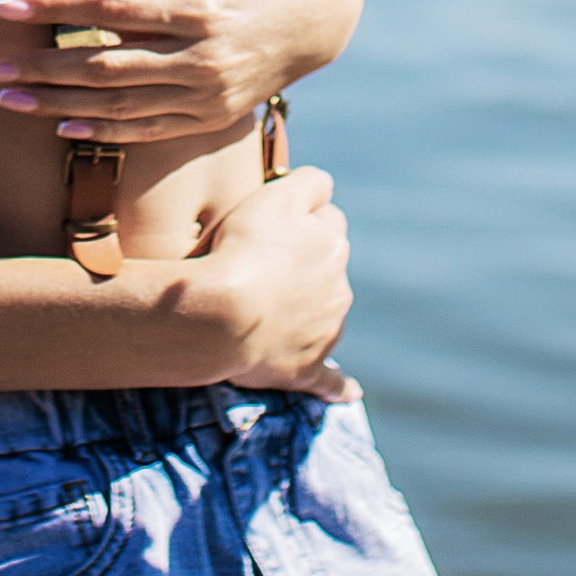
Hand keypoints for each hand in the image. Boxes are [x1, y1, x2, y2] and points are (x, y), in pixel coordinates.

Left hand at [0, 0, 362, 144]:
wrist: (329, 16)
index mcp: (200, 6)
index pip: (109, 10)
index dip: (53, 7)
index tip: (4, 5)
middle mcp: (202, 57)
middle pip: (104, 66)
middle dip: (40, 68)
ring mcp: (208, 94)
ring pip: (119, 105)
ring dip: (58, 105)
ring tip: (9, 98)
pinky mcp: (214, 118)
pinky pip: (149, 129)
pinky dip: (104, 132)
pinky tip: (63, 128)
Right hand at [191, 166, 357, 399]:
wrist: (225, 316)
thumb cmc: (245, 249)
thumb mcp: (278, 195)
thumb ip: (311, 183)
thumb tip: (326, 187)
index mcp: (333, 246)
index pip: (327, 220)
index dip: (299, 219)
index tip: (272, 224)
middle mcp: (338, 288)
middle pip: (327, 268)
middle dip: (305, 265)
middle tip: (262, 265)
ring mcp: (325, 332)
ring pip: (325, 315)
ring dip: (308, 310)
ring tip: (269, 310)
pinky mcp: (307, 368)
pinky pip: (330, 380)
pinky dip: (340, 386)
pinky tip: (350, 392)